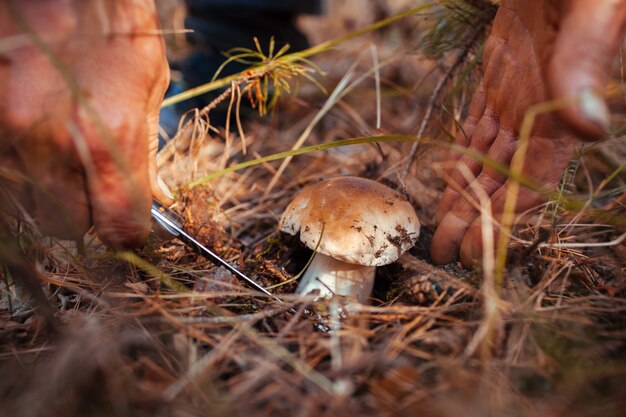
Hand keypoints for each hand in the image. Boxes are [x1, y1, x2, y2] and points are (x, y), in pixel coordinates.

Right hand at [0, 0, 170, 247]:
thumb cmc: (113, 21)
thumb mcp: (149, 84)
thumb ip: (147, 151)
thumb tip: (155, 199)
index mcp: (110, 140)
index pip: (120, 228)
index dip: (126, 231)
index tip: (126, 220)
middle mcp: (53, 144)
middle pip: (65, 227)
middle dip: (81, 212)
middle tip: (88, 182)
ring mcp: (7, 131)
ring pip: (26, 201)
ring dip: (46, 188)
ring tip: (59, 146)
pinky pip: (4, 169)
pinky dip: (20, 163)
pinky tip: (34, 133)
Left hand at [431, 0, 625, 265]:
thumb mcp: (591, 9)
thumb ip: (585, 62)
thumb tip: (589, 128)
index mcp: (561, 108)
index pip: (534, 178)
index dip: (506, 217)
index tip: (480, 250)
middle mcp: (540, 113)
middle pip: (504, 180)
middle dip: (477, 219)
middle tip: (447, 255)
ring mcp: (518, 99)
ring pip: (487, 161)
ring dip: (465, 197)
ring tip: (443, 232)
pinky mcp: (500, 81)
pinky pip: (477, 130)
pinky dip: (462, 158)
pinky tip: (449, 181)